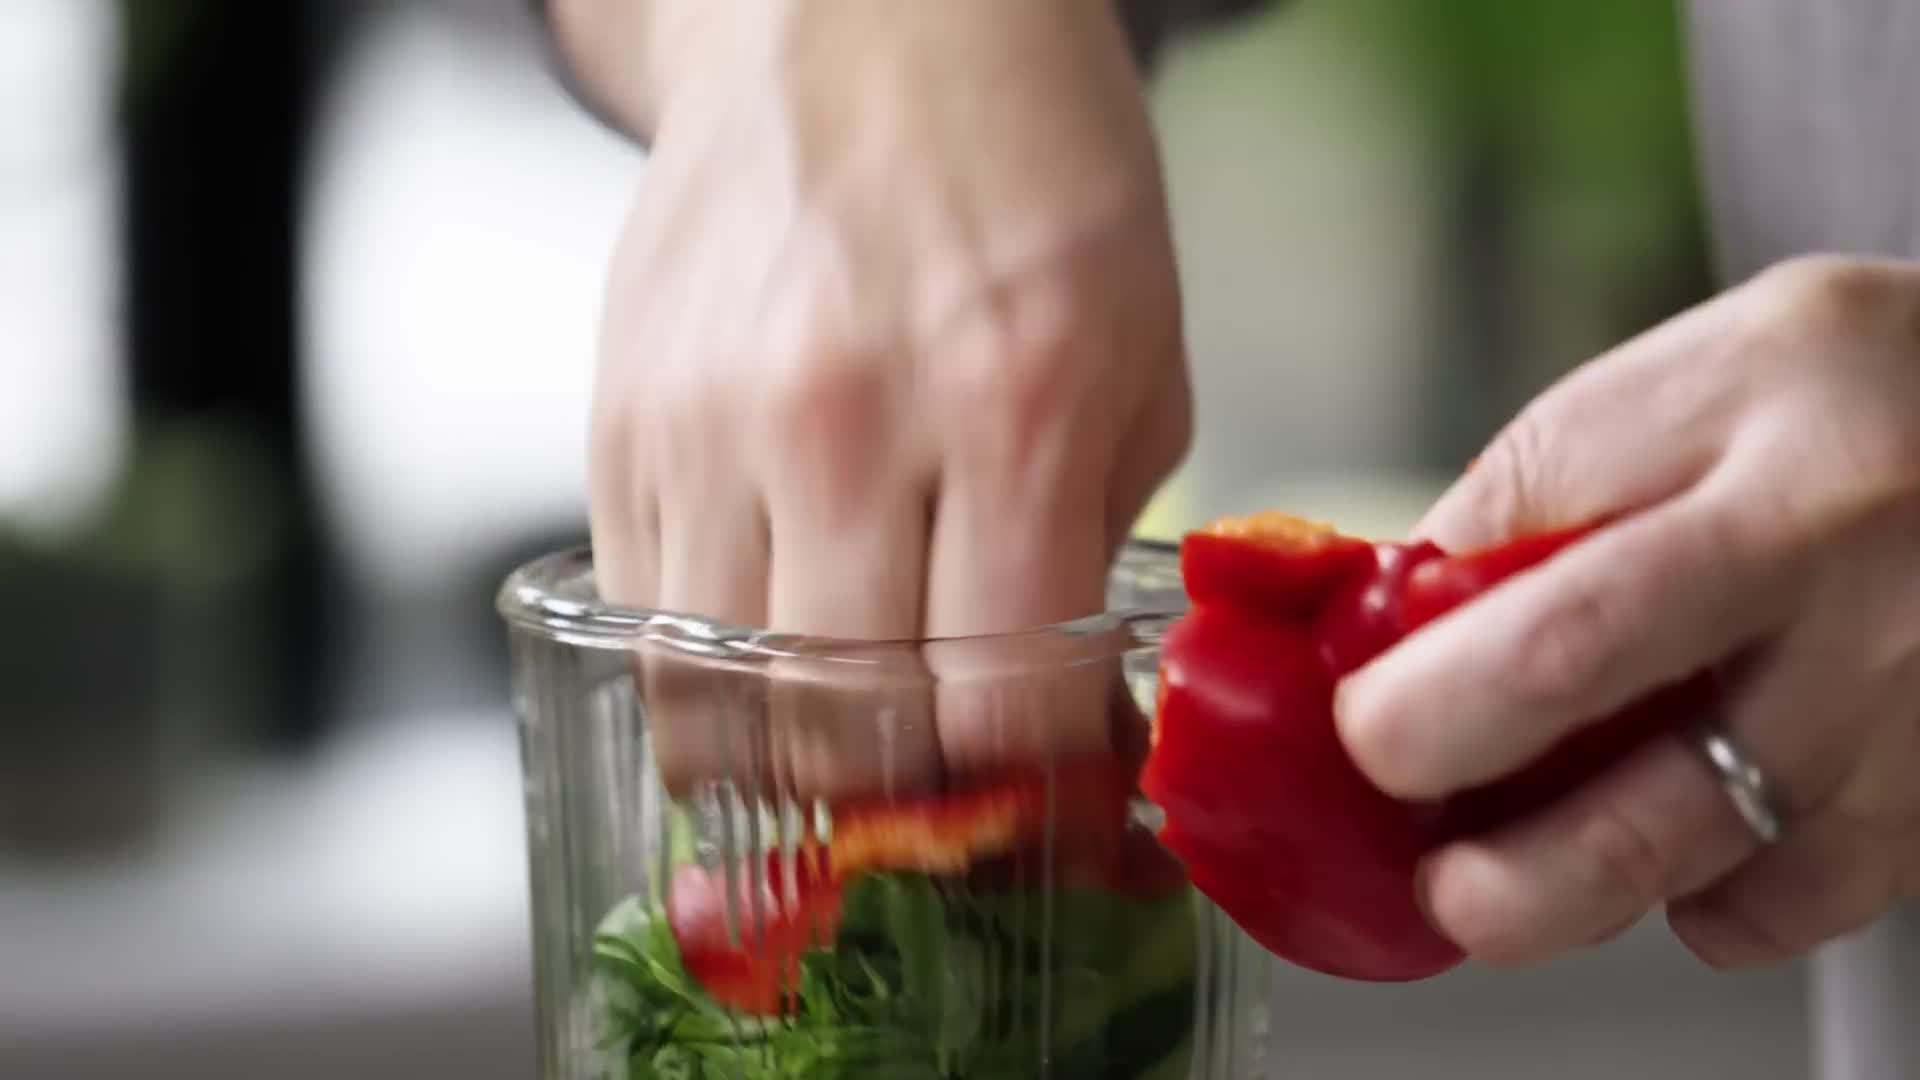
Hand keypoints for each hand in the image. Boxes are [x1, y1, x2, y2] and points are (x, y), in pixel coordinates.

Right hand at [585, 1, 1190, 799]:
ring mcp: (709, 427)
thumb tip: (1061, 709)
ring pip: (716, 710)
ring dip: (790, 773)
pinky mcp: (619, 423)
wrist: (855, 18)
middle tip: (940, 805)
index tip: (1036, 811)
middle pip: (844, 736)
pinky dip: (707, 685)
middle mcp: (844, 425)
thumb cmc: (1025, 172)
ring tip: (845, 756)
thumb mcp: (1143, 351)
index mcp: (1015, 407)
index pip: (995, 707)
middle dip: (905, 812)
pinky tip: (769, 662)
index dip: (1022, 800)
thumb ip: (1100, 542)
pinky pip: (646, 624)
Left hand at [1335, 255, 1919, 968]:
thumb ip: (1519, 513)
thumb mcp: (1658, 397)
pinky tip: (1676, 861)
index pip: (1571, 620)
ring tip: (1508, 888)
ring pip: (1739, 859)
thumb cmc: (1806, 400)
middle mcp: (1867, 581)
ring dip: (1589, 895)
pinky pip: (1816, 894)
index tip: (1364, 737)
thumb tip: (1373, 642)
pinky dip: (1721, 904)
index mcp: (1764, 455)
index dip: (1438, 708)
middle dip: (1515, 864)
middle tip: (1433, 876)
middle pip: (1666, 780)